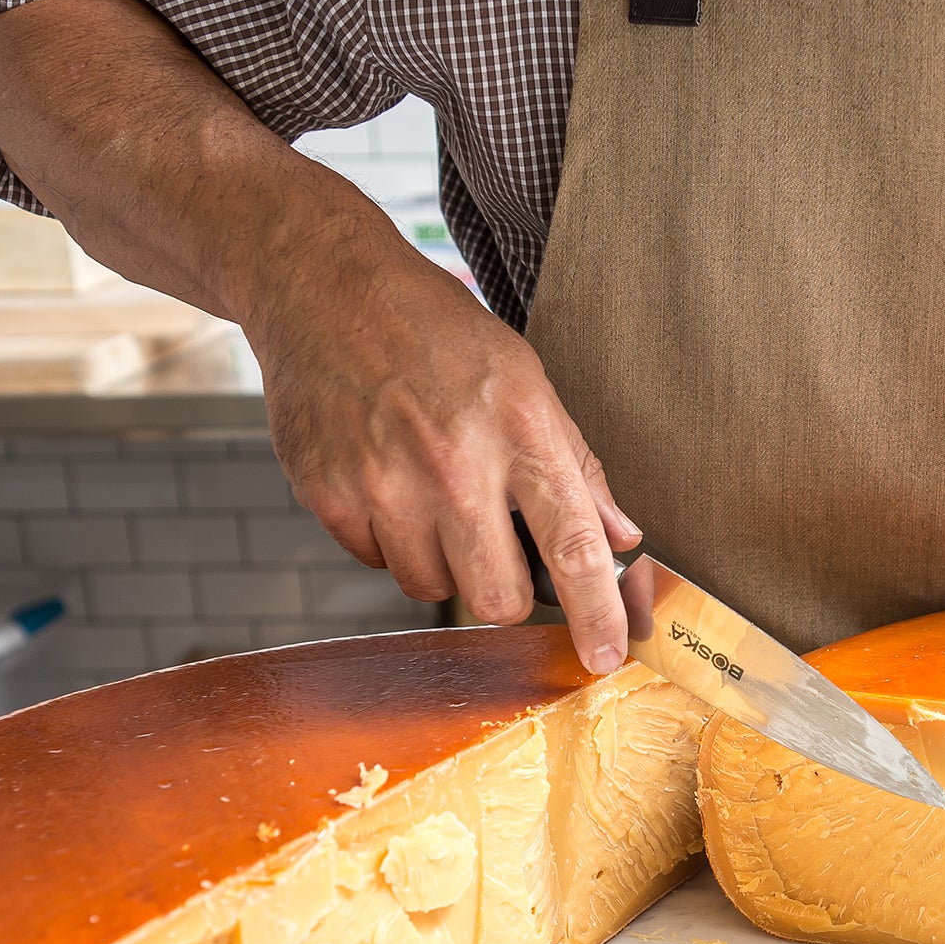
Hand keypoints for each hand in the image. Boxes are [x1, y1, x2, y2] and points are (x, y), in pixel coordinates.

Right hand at [247, 216, 640, 672]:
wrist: (324, 287)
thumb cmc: (431, 330)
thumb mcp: (524, 376)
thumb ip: (574, 463)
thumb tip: (620, 535)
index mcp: (518, 428)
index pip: (574, 546)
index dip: (597, 613)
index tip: (606, 655)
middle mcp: (454, 463)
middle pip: (495, 598)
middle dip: (504, 592)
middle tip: (496, 548)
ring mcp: (385, 483)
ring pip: (430, 587)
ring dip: (439, 559)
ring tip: (429, 492)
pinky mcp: (329, 494)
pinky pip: (375, 561)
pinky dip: (387, 538)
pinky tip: (385, 478)